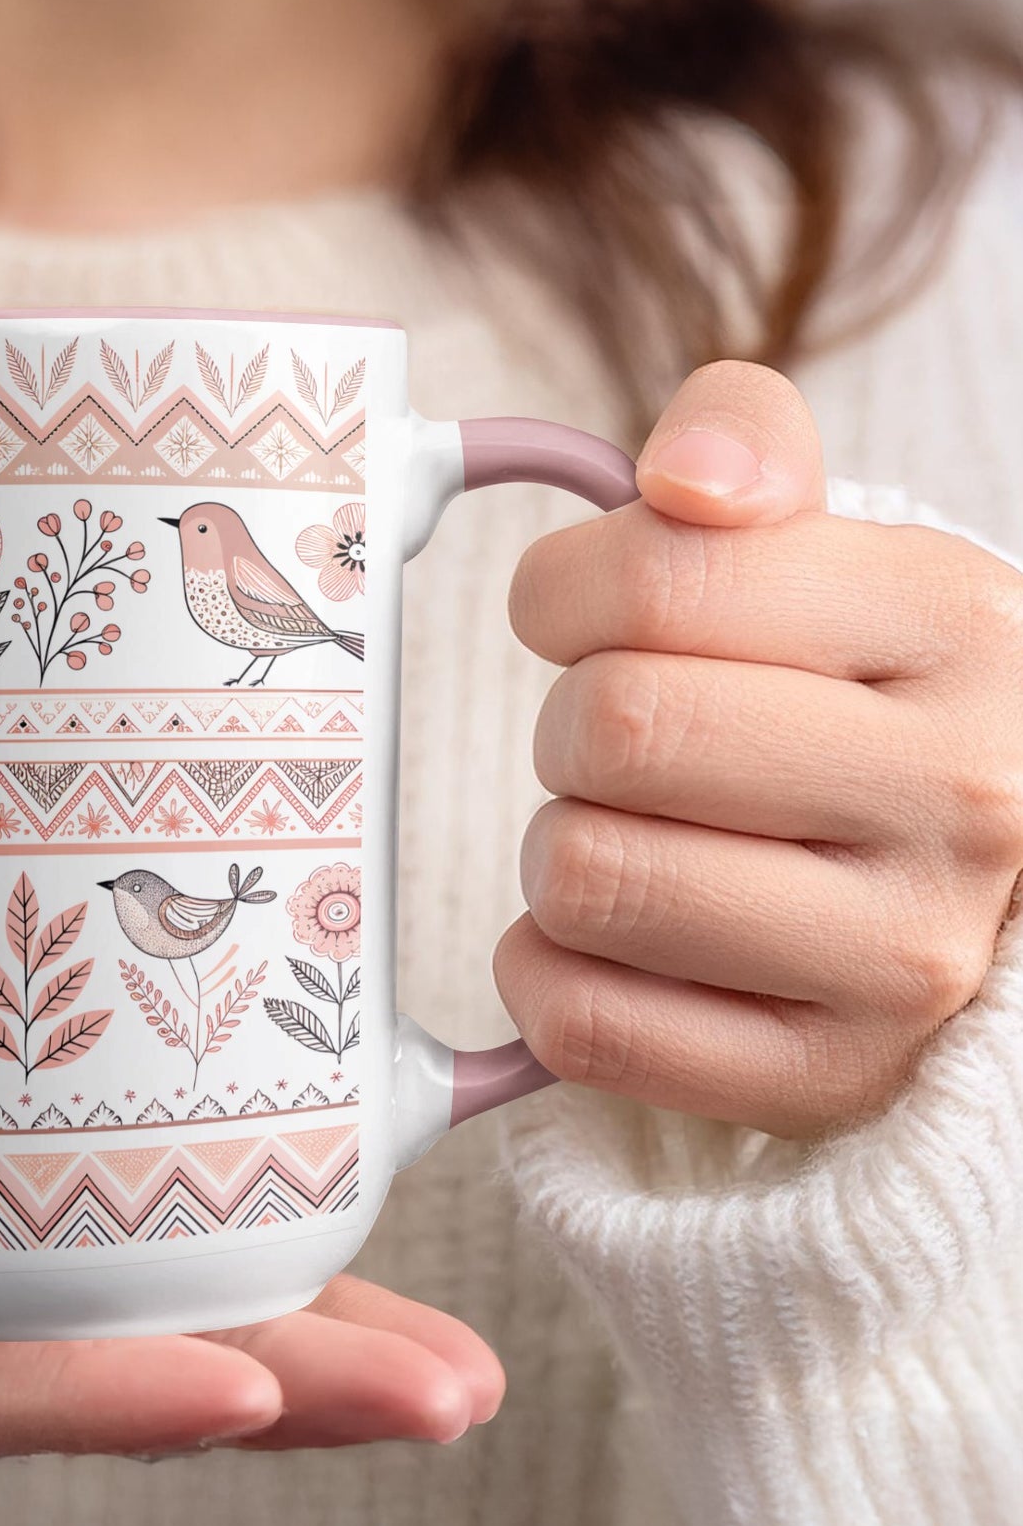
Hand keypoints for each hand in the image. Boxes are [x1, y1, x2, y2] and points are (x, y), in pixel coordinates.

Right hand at [0, 1024, 503, 1511]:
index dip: (92, 1399)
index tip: (237, 1384)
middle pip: (87, 1398)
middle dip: (272, 1399)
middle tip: (447, 1391)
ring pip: (125, 1358)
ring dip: (292, 1359)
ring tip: (451, 1364)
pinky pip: (104, 1299)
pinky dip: (226, 1287)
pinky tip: (336, 1263)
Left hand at [498, 361, 1022, 1138]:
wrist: (982, 881)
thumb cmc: (863, 700)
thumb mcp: (836, 549)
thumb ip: (744, 447)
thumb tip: (681, 478)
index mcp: (956, 623)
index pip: (657, 581)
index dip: (561, 593)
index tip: (578, 617)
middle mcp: (961, 795)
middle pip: (611, 732)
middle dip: (568, 727)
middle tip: (616, 744)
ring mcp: (904, 958)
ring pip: (586, 879)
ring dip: (560, 850)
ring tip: (630, 838)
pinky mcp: (826, 1077)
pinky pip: (585, 1024)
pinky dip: (547, 973)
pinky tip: (606, 941)